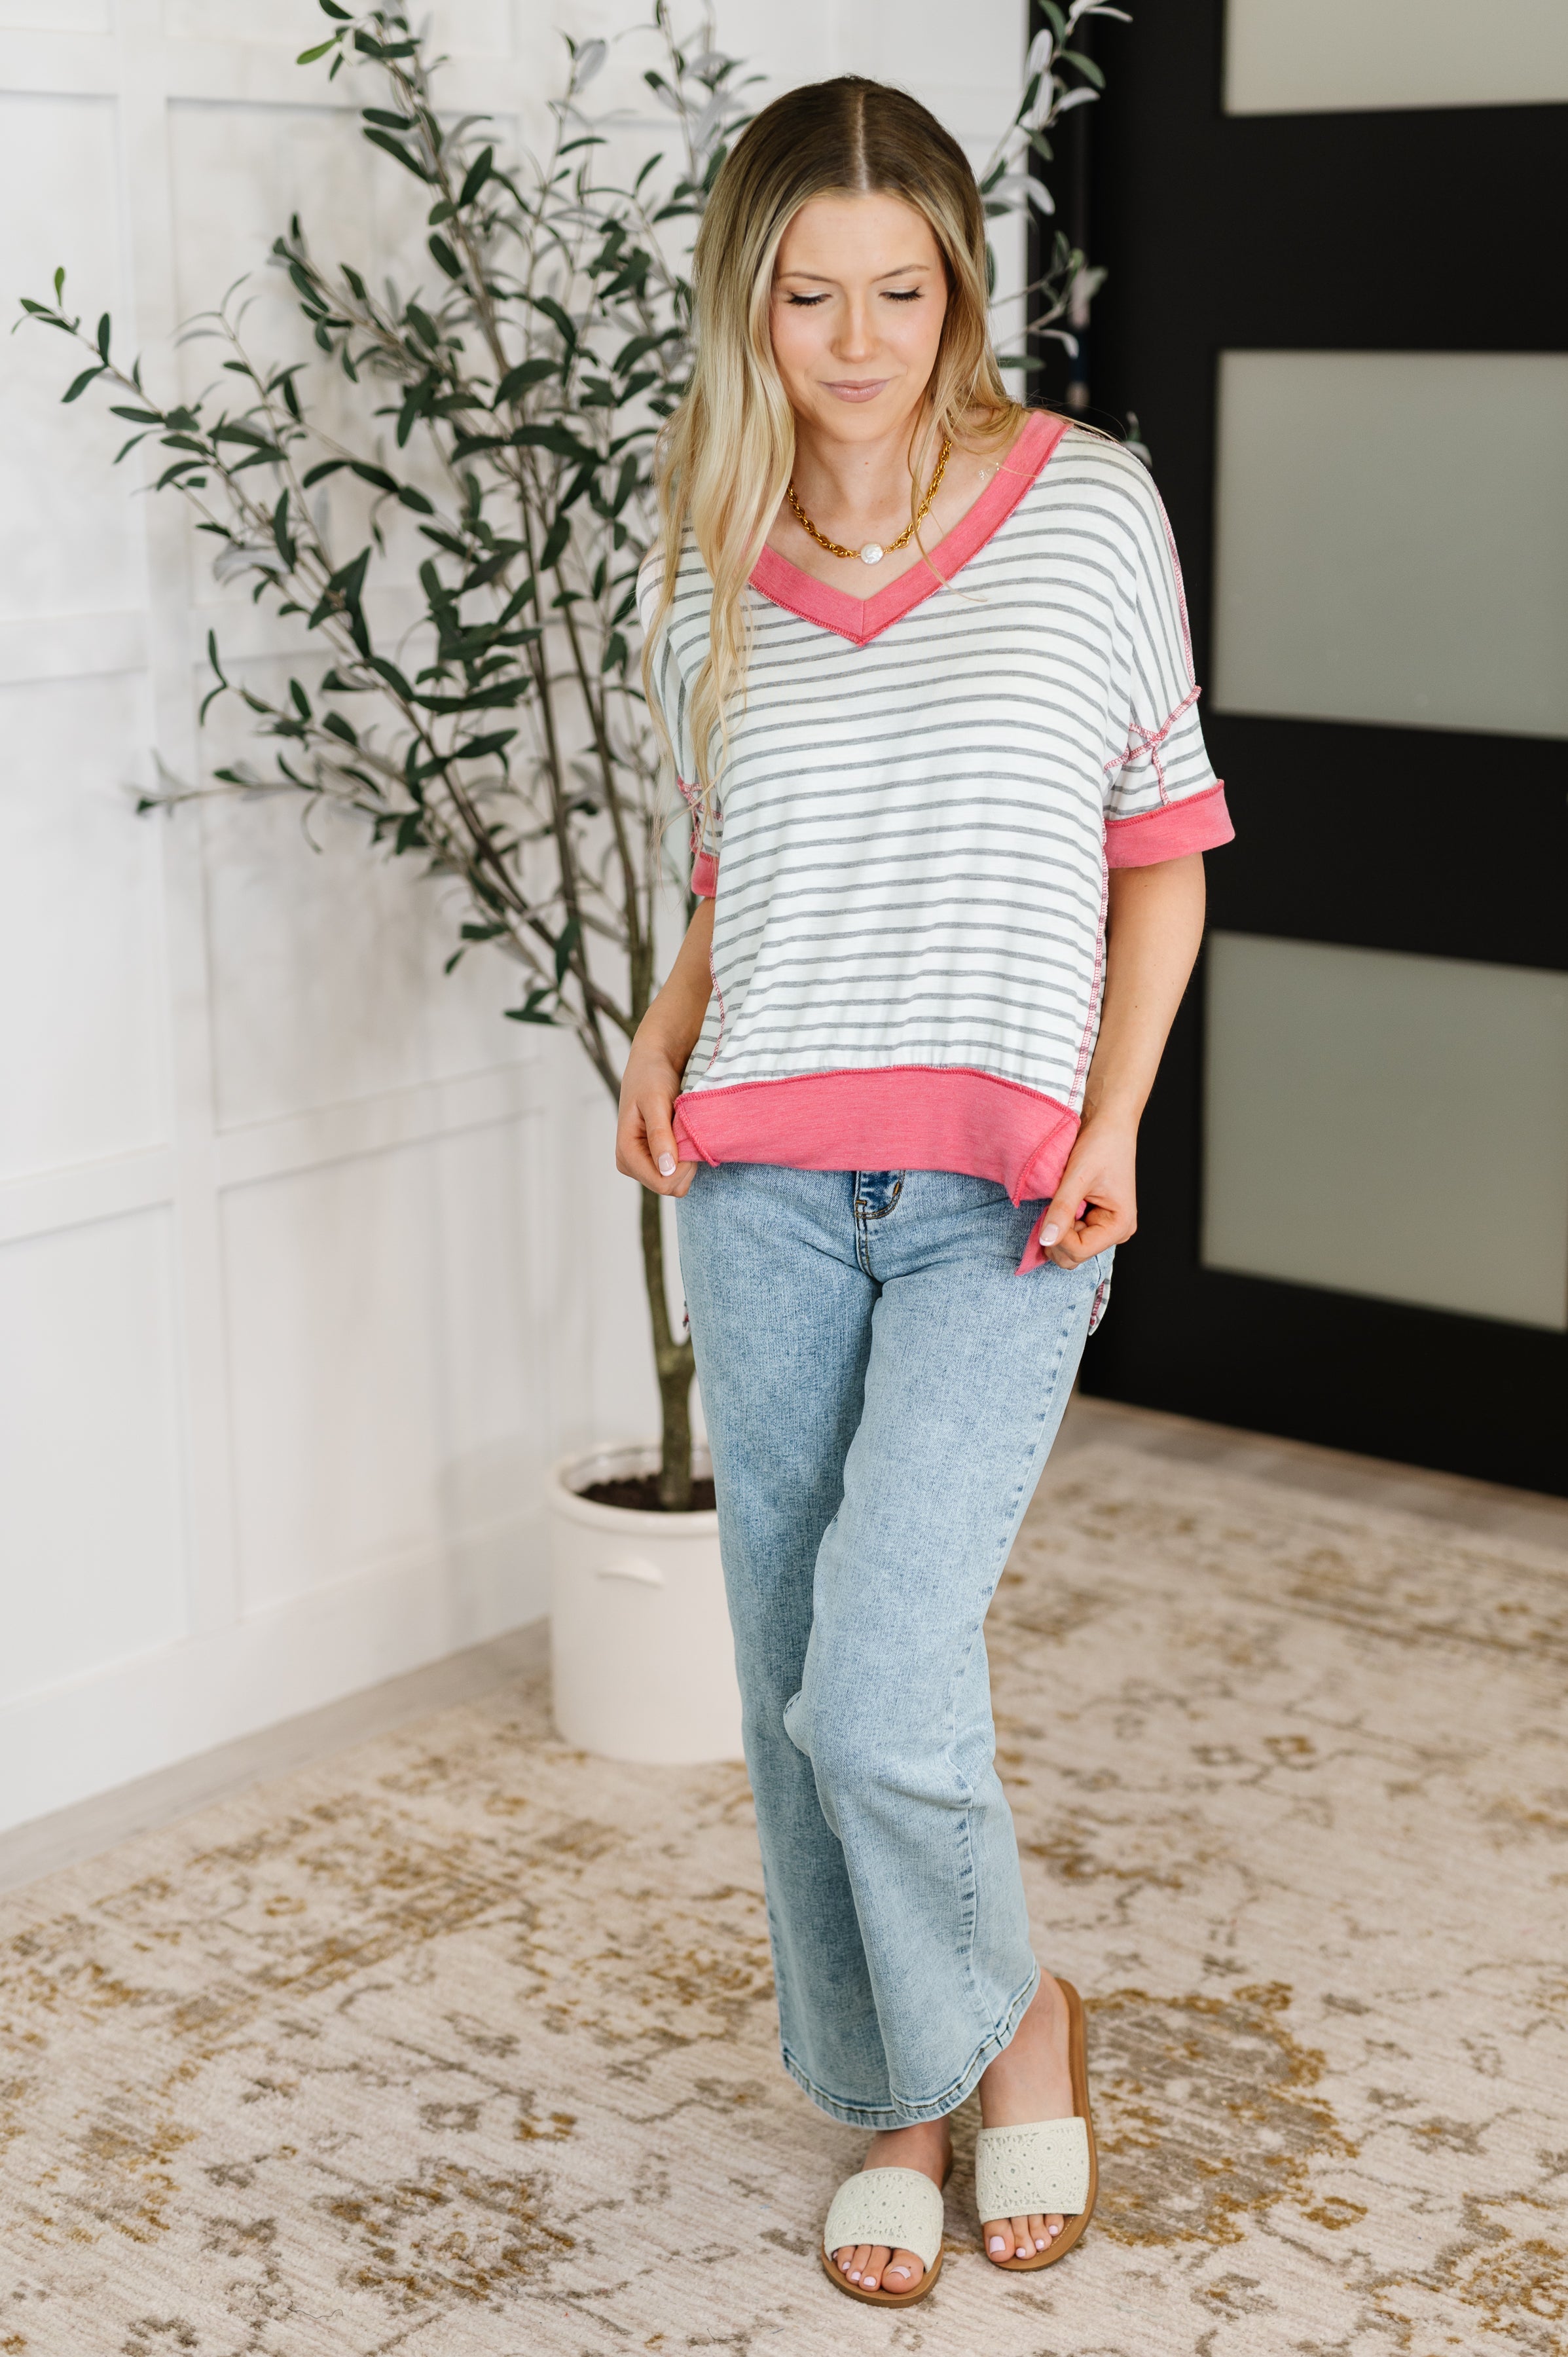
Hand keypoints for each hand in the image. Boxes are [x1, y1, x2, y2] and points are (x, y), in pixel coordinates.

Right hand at [616, 1040, 698, 1195]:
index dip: (682, 1167)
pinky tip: (684, 1136)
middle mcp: (631, 1163)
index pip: (661, 1183)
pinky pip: (678, 1173)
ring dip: (688, 1160)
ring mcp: (643, 1164)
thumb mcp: (655, 1102)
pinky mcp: (656, 1160)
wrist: (654, 1064)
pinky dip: (688, 1158)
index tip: (688, 1139)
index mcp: (626, 1153)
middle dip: (686, 1164)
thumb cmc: (651, 1077)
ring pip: (676, 1183)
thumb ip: (660, 1135)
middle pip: (669, 1187)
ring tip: (683, 1131)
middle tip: (686, 1131)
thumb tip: (666, 1168)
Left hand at [1038, 1116, 1137, 1266]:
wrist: (1108, 1123)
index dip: (1057, 1238)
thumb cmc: (1101, 1144)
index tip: (1047, 1213)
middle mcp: (1115, 1231)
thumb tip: (1046, 1240)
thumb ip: (1062, 1210)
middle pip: (1075, 1256)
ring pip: (1070, 1247)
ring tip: (1057, 1201)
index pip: (1079, 1251)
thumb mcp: (1078, 1177)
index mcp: (1120, 1225)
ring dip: (1056, 1230)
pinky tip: (1059, 1203)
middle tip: (1048, 1207)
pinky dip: (1058, 1223)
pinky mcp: (1093, 1219)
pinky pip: (1070, 1234)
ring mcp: (1104, 1227)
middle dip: (1056, 1238)